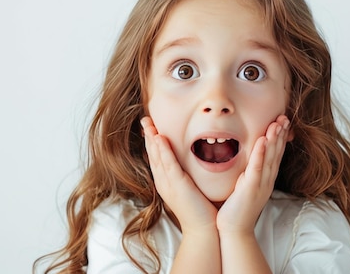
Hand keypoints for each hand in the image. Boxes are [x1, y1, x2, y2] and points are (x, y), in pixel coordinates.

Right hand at [141, 117, 216, 232]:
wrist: (204, 229)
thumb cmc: (201, 209)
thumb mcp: (191, 188)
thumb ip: (189, 175)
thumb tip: (193, 163)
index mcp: (167, 182)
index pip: (157, 158)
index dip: (152, 142)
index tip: (151, 127)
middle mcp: (164, 182)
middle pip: (153, 155)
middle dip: (148, 136)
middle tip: (145, 119)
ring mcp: (168, 184)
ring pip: (157, 157)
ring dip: (152, 139)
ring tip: (148, 124)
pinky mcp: (177, 185)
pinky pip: (167, 164)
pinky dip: (162, 151)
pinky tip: (159, 139)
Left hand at [216, 115, 289, 233]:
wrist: (234, 230)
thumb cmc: (236, 209)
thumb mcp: (244, 187)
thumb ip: (247, 173)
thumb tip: (246, 162)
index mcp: (265, 179)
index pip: (275, 155)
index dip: (280, 138)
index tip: (282, 122)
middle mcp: (266, 180)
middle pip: (276, 153)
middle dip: (281, 134)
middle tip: (285, 117)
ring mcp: (260, 184)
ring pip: (270, 158)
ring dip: (274, 139)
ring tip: (278, 123)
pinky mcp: (251, 188)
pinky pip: (257, 168)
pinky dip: (261, 153)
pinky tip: (263, 140)